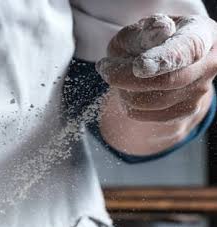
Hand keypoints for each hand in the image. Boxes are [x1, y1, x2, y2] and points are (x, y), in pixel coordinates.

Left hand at [97, 14, 215, 127]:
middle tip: (104, 67)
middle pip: (167, 81)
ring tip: (115, 75)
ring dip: (122, 91)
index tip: (139, 66)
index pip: (186, 50)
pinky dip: (126, 103)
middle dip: (127, 78)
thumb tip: (161, 32)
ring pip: (151, 102)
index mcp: (203, 35)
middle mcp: (208, 65)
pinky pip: (143, 115)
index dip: (163, 59)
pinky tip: (125, 89)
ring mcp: (199, 92)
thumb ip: (147, 29)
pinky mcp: (184, 112)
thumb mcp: (144, 28)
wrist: (163, 61)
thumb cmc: (152, 39)